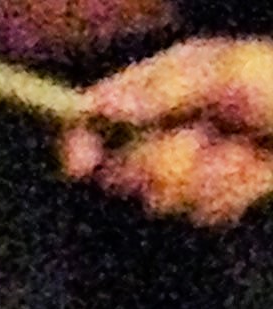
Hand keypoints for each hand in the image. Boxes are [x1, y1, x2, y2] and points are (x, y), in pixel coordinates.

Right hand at [63, 38, 272, 223]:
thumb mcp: (227, 73)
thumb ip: (163, 88)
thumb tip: (99, 107)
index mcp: (172, 84)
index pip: (103, 111)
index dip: (83, 137)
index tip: (78, 163)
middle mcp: (176, 123)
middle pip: (125, 162)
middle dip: (162, 163)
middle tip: (203, 147)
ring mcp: (195, 163)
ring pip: (161, 192)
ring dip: (204, 180)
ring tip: (246, 161)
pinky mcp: (217, 196)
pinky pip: (197, 211)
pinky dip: (228, 196)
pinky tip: (255, 180)